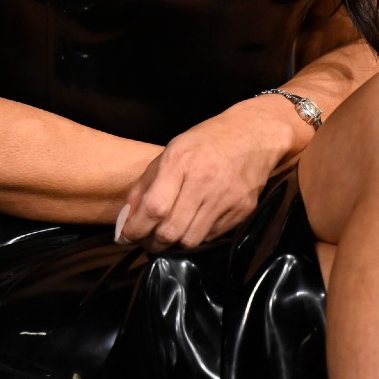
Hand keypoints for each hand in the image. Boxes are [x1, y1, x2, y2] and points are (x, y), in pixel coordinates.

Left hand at [116, 97, 308, 251]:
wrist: (254, 134)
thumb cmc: (207, 141)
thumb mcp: (171, 151)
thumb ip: (145, 184)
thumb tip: (126, 218)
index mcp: (180, 161)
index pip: (153, 207)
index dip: (135, 228)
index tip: (124, 236)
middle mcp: (203, 181)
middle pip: (171, 231)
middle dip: (152, 243)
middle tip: (147, 241)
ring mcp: (226, 198)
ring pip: (190, 240)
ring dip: (174, 244)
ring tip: (168, 236)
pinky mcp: (242, 210)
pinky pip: (211, 237)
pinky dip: (197, 236)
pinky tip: (193, 224)